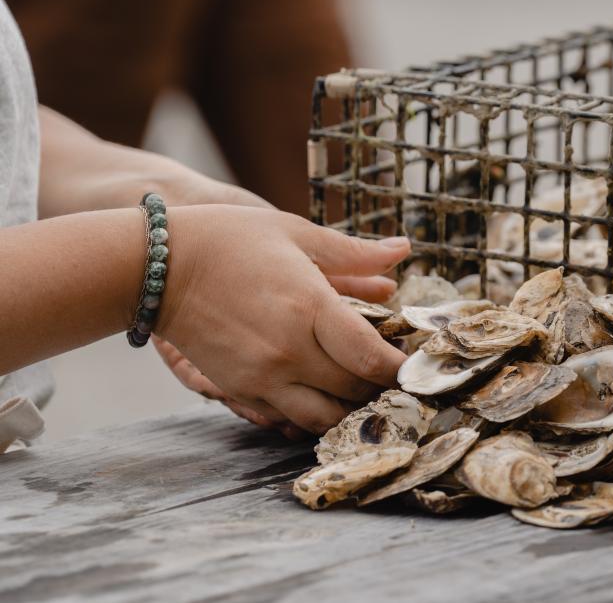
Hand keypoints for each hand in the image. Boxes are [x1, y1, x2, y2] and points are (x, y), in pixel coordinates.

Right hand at [156, 205, 411, 433]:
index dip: (402, 369)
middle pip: (354, 392)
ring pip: (323, 418)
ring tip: (366, 394)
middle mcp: (290, 351)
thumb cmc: (230, 240)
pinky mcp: (239, 389)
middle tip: (399, 379)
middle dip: (383, 389)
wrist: (155, 266)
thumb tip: (403, 250)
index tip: (417, 366)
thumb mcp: (297, 234)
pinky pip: (287, 418)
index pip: (372, 358)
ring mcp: (262, 376)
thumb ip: (354, 253)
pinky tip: (324, 397)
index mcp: (311, 308)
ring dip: (350, 410)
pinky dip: (312, 415)